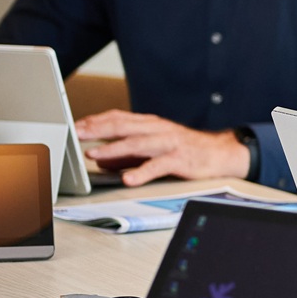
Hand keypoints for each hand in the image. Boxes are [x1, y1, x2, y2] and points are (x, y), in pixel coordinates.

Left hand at [75, 111, 248, 186]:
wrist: (221, 153)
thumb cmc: (186, 150)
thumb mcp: (152, 149)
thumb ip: (126, 154)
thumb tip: (100, 159)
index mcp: (150, 124)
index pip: (118, 118)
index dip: (95, 121)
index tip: (75, 125)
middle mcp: (157, 130)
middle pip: (123, 126)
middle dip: (97, 129)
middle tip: (76, 134)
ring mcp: (169, 143)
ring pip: (137, 143)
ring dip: (113, 148)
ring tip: (94, 154)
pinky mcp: (180, 160)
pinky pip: (158, 166)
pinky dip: (141, 172)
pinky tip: (127, 179)